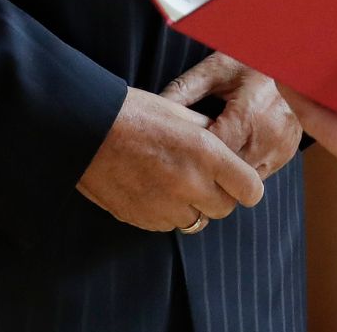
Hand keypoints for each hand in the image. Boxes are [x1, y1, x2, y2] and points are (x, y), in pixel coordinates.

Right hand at [76, 86, 263, 231]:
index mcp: (206, 153)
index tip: (239, 179)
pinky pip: (168, 224)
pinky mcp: (143, 220)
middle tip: (203, 176)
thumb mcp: (181, 112)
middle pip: (225, 209)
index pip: (250, 190)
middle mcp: (190, 184)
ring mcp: (165, 206)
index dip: (247, 185)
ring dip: (191, 206)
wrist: (86, 130)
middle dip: (219, 196)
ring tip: (171, 179)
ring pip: (196, 220)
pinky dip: (166, 212)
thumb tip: (228, 146)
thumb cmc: (135, 113)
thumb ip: (210, 133)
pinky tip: (152, 187)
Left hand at [163, 52, 301, 179]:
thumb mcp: (214, 69)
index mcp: (249, 112)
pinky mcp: (288, 152)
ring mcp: (282, 146)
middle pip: (229, 170)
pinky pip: (260, 173)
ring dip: (227, 173)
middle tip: (187, 160)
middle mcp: (269, 134)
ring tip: (209, 159)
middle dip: (208, 168)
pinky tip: (231, 154)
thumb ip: (184, 89)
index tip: (177, 153)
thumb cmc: (249, 61)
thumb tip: (153, 109)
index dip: (194, 155)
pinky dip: (243, 168)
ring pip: (245, 178)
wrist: (292, 59)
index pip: (215, 151)